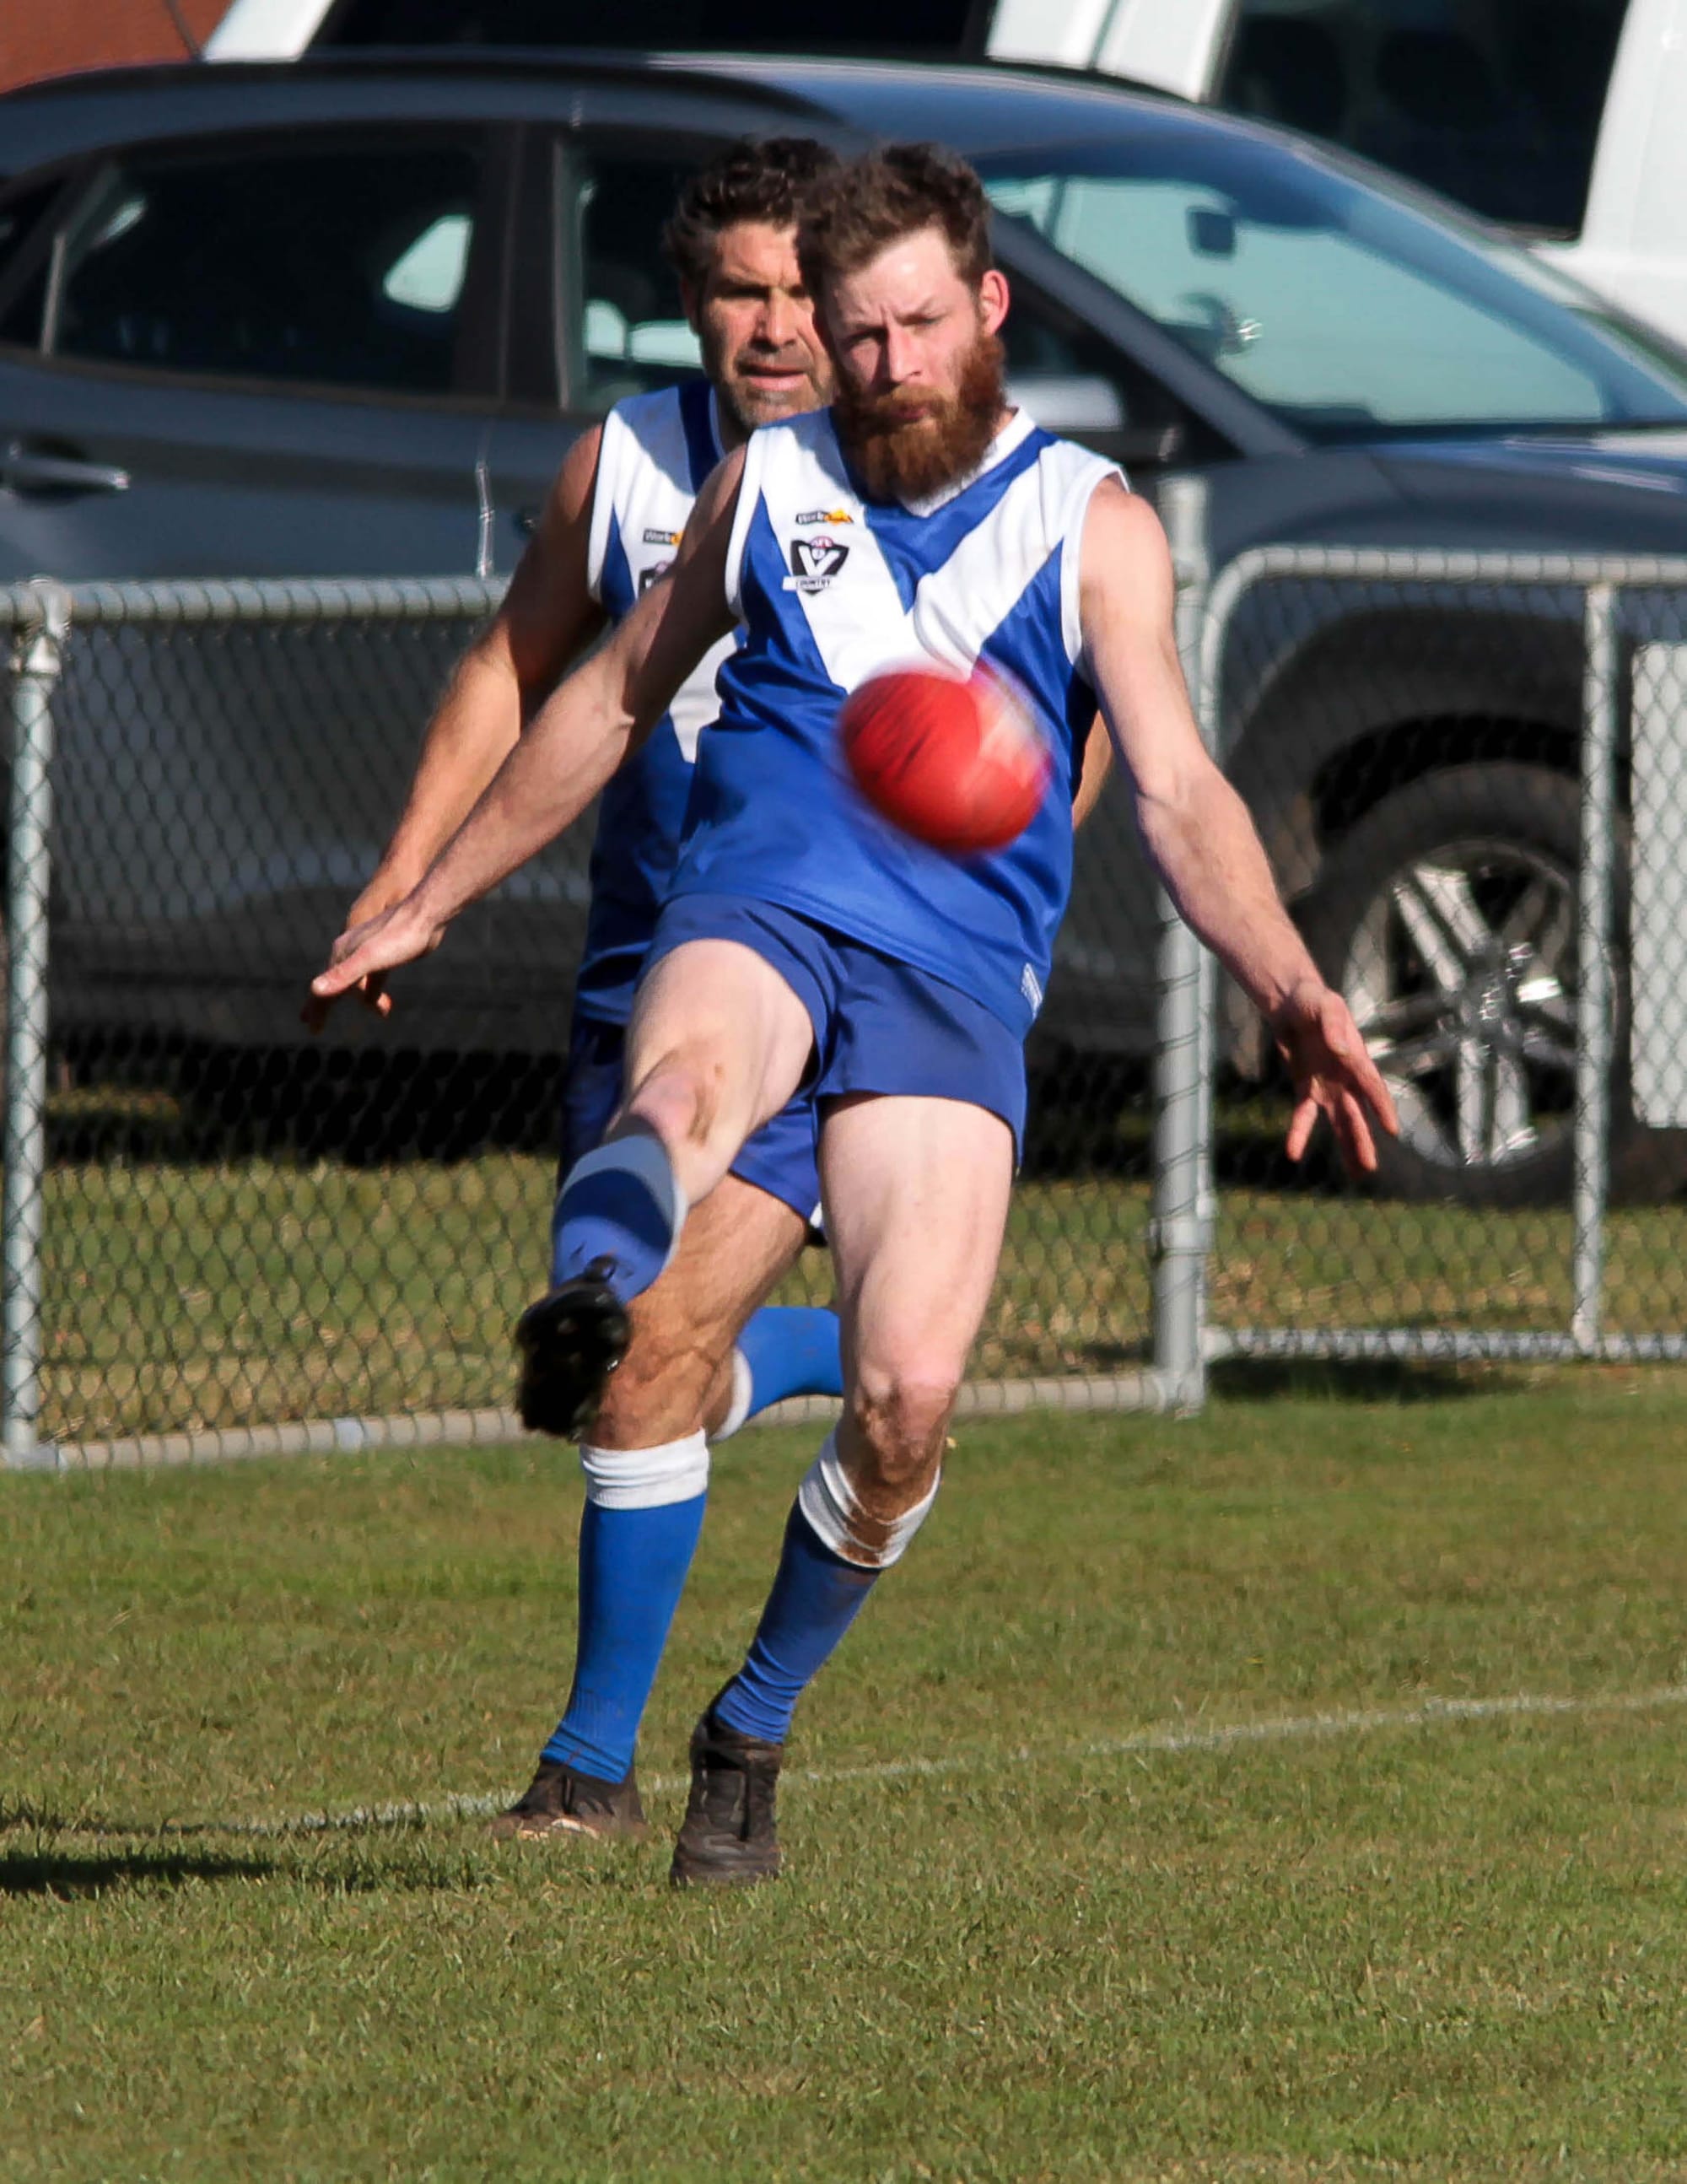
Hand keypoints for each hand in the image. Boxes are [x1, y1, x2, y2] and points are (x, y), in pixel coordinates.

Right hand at [307, 894, 445, 1014]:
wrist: (426, 915)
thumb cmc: (399, 937)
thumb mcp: (369, 958)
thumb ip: (343, 975)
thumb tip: (315, 990)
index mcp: (342, 954)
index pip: (323, 987)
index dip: (315, 1009)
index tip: (312, 1029)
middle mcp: (351, 952)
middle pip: (333, 984)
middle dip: (321, 1004)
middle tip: (312, 1025)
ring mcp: (369, 953)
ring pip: (354, 983)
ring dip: (348, 1000)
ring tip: (342, 1014)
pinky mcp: (387, 955)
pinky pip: (373, 980)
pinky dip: (372, 994)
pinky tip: (381, 1006)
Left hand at [1270, 979, 1399, 1175]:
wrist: (1291, 1003)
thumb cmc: (1313, 999)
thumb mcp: (1324, 1005)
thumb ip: (1333, 1024)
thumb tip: (1341, 1050)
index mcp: (1355, 1059)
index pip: (1371, 1086)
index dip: (1381, 1106)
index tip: (1392, 1129)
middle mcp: (1345, 1077)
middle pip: (1356, 1114)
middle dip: (1362, 1140)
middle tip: (1369, 1168)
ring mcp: (1327, 1086)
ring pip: (1339, 1122)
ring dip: (1346, 1146)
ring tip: (1357, 1173)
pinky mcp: (1306, 1089)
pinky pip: (1303, 1116)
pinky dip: (1299, 1133)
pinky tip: (1293, 1154)